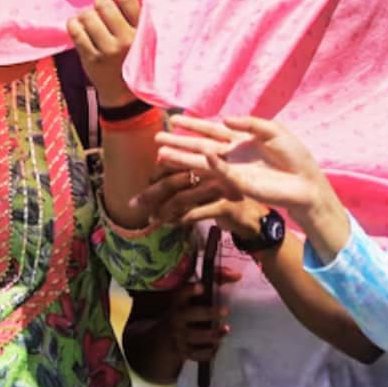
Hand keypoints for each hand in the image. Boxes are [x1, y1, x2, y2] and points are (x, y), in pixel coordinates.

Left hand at [66, 0, 140, 105]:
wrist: (125, 95)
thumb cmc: (133, 59)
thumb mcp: (144, 39)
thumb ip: (135, 16)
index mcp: (142, 33)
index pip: (128, 1)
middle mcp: (126, 41)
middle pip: (104, 6)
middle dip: (99, 3)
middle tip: (99, 9)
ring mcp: (107, 51)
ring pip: (87, 17)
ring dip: (86, 15)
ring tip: (90, 21)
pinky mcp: (91, 59)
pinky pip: (75, 31)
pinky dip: (74, 25)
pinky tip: (79, 27)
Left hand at [133, 165, 265, 240]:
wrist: (253, 219)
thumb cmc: (224, 201)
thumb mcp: (203, 189)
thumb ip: (184, 184)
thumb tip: (154, 185)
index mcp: (204, 162)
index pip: (174, 164)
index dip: (156, 175)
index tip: (145, 187)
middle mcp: (211, 171)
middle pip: (173, 180)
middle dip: (151, 193)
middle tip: (134, 204)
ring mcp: (219, 188)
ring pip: (182, 198)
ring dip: (163, 210)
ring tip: (152, 219)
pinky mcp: (224, 206)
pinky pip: (195, 213)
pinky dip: (179, 220)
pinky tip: (169, 224)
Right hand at [155, 115, 338, 227]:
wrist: (306, 182)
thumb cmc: (293, 156)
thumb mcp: (274, 130)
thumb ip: (250, 123)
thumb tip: (224, 119)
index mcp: (239, 140)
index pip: (211, 130)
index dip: (193, 124)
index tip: (175, 119)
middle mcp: (231, 155)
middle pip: (199, 146)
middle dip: (179, 142)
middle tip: (157, 138)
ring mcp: (233, 170)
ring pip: (203, 162)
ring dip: (183, 158)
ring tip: (162, 154)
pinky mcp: (239, 183)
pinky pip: (222, 172)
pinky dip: (213, 165)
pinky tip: (202, 156)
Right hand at [166, 268, 241, 363]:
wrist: (162, 341)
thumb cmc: (183, 315)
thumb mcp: (189, 302)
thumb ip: (212, 286)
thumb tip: (237, 276)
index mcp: (177, 304)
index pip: (181, 295)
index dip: (190, 290)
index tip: (202, 286)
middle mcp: (176, 319)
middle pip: (191, 315)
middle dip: (209, 313)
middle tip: (226, 310)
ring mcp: (179, 337)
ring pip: (195, 336)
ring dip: (212, 334)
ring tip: (226, 329)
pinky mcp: (183, 352)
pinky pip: (197, 354)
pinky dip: (208, 352)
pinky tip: (217, 346)